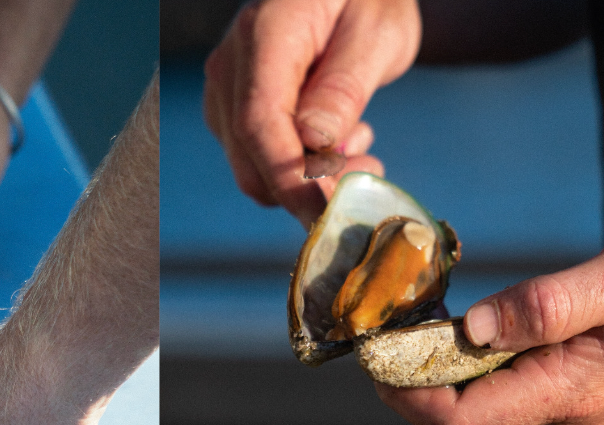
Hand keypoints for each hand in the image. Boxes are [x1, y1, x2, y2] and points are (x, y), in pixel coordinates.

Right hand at [202, 0, 418, 223]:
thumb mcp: (377, 32)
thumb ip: (345, 86)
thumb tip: (315, 142)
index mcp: (264, 36)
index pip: (260, 124)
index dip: (291, 179)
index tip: (329, 212)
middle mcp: (230, 66)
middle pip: (250, 157)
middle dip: (308, 187)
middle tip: (369, 174)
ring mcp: (226, 89)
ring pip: (251, 166)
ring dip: (307, 179)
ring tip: (360, 147)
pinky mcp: (233, 107)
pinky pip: (256, 156)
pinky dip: (297, 167)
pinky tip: (336, 141)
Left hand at [376, 214, 603, 424]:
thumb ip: (547, 306)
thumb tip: (473, 328)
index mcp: (576, 395)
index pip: (462, 422)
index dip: (406, 394)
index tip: (375, 353)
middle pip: (471, 418)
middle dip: (423, 378)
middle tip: (393, 324)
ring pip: (499, 409)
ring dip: (460, 373)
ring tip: (434, 319)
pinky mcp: (603, 413)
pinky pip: (530, 400)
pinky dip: (498, 371)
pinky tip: (492, 330)